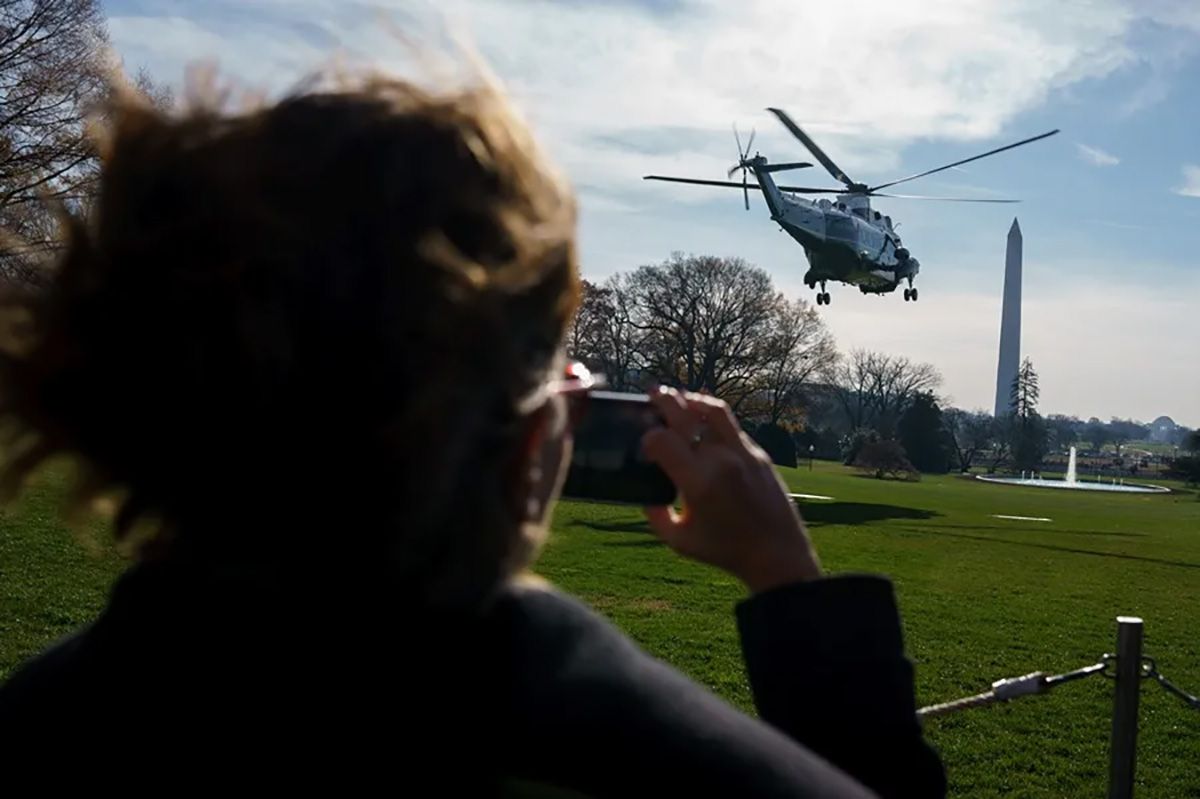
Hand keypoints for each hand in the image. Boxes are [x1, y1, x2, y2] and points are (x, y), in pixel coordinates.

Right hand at [641, 388, 821, 593]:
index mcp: (698, 483)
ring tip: (679, 397)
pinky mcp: (758, 454)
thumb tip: (645, 494)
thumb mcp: (679, 541)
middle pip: (685, 415)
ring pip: (713, 410)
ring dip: (692, 399)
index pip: (662, 440)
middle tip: (652, 394)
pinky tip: (702, 418)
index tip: (644, 447)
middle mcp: (720, 462)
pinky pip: (731, 425)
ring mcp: (743, 454)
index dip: (647, 439)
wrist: (777, 553)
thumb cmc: (725, 550)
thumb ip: (655, 516)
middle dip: (664, 400)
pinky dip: (712, 417)